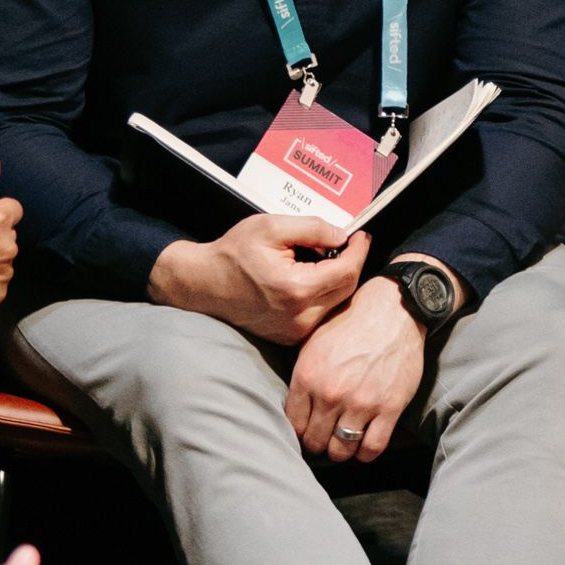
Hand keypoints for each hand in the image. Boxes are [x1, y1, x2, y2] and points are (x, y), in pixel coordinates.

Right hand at [152, 211, 360, 345]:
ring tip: (328, 258)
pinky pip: (321, 313)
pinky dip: (325, 294)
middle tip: (349, 243)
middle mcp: (300, 317)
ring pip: (336, 303)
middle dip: (351, 263)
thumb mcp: (271, 227)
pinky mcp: (290, 337)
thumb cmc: (233, 253)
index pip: (347, 272)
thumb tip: (343, 236)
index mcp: (296, 290)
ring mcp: (295, 332)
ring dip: (339, 279)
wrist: (203, 284)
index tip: (361, 235)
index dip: (359, 250)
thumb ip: (313, 228)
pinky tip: (314, 277)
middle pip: (347, 290)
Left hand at [286, 280, 427, 466]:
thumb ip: (302, 376)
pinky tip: (363, 447)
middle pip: (315, 441)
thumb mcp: (312, 343)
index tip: (306, 430)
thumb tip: (293, 406)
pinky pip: (373, 447)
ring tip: (342, 445)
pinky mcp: (389, 408)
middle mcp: (330, 394)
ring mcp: (361, 403)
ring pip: (342, 449)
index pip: (293, 424)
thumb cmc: (350, 323)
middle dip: (317, 443)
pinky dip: (365, 453)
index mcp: (307, 377)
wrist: (392, 311)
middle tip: (324, 439)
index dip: (299, 431)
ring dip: (340, 452)